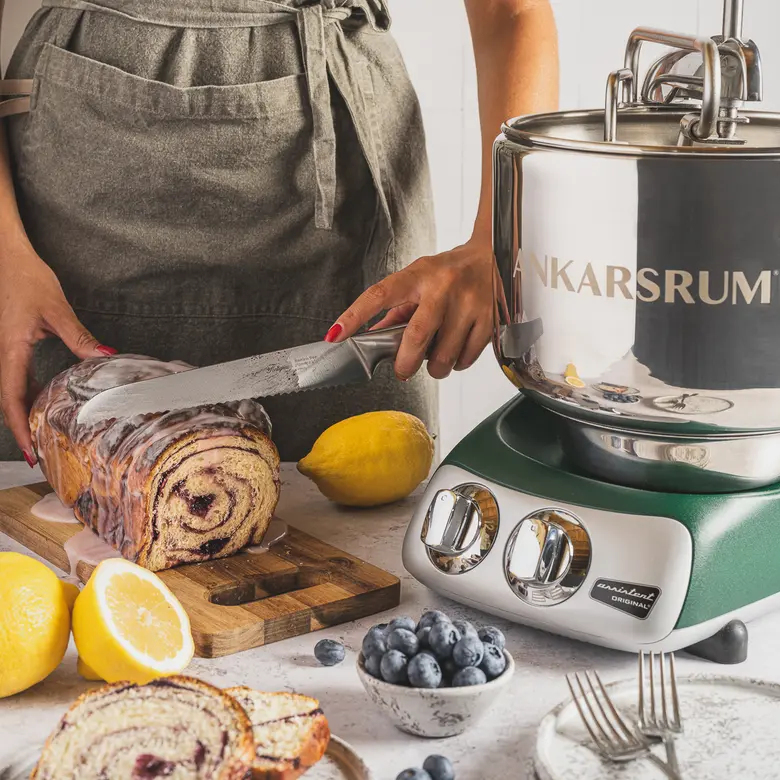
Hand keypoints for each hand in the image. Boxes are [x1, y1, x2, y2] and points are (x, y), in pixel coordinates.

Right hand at [0, 241, 114, 461]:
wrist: (7, 256)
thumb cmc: (27, 278)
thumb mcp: (57, 309)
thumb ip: (79, 336)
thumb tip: (105, 358)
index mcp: (10, 350)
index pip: (11, 398)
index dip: (19, 427)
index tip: (30, 451)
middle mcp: (4, 354)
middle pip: (9, 401)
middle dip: (23, 429)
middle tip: (40, 454)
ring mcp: (7, 350)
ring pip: (12, 390)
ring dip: (25, 414)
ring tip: (44, 436)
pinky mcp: (13, 344)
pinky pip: (17, 376)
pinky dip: (28, 395)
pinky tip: (45, 401)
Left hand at [326, 237, 494, 380]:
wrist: (495, 256)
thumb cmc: (451, 270)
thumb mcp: (419, 279)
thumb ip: (396, 309)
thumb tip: (372, 337)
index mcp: (419, 275)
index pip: (379, 296)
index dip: (354, 317)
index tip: (336, 335)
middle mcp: (444, 287)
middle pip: (416, 338)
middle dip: (405, 363)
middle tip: (403, 369)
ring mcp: (469, 304)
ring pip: (443, 357)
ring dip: (434, 368)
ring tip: (434, 359)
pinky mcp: (490, 319)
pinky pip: (466, 359)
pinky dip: (457, 364)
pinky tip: (456, 351)